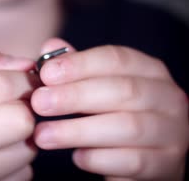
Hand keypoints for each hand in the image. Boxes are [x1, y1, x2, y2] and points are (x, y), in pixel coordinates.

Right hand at [0, 52, 40, 180]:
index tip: (25, 79)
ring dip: (24, 137)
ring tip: (0, 133)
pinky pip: (23, 174)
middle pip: (20, 120)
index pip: (0, 85)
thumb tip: (30, 65)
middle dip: (26, 108)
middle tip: (16, 105)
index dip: (23, 79)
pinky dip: (17, 161)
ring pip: (27, 150)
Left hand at [31, 38, 188, 179]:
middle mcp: (167, 98)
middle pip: (123, 91)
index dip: (79, 64)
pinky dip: (99, 158)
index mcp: (149, 71)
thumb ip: (75, 67)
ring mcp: (171, 132)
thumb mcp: (95, 86)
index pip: (116, 59)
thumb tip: (50, 45)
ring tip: (42, 135)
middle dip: (75, 96)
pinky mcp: (165, 164)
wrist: (148, 156)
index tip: (45, 74)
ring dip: (78, 130)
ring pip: (127, 127)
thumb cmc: (114, 113)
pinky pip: (132, 161)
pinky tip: (76, 157)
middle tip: (38, 103)